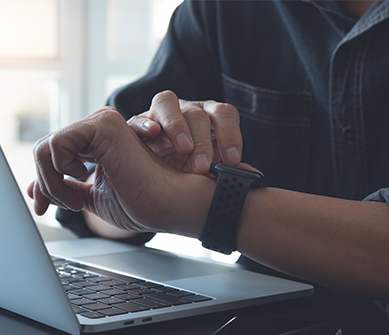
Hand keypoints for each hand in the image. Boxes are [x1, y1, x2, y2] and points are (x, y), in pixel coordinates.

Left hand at [27, 107, 213, 237]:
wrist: (171, 206)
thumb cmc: (146, 202)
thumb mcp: (94, 198)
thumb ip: (66, 189)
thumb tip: (33, 189)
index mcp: (97, 144)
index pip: (53, 154)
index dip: (43, 183)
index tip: (43, 208)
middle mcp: (98, 129)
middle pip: (45, 150)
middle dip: (43, 183)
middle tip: (59, 206)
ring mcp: (102, 123)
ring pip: (46, 146)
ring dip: (51, 180)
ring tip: (77, 199)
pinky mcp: (104, 124)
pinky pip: (55, 144)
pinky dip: (57, 171)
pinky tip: (83, 181)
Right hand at [126, 91, 242, 174]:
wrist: (153, 178)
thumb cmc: (187, 171)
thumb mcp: (207, 174)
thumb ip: (226, 171)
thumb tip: (252, 176)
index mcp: (208, 119)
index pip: (224, 114)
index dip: (230, 134)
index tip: (232, 160)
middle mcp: (186, 111)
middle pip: (197, 113)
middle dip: (203, 140)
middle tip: (203, 167)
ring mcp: (159, 115)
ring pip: (167, 102)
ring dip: (177, 124)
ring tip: (183, 148)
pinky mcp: (136, 124)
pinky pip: (137, 118)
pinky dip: (144, 123)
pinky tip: (151, 134)